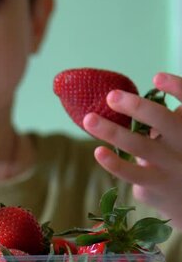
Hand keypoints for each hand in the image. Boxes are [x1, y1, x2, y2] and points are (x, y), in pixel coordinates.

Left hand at [82, 72, 181, 228]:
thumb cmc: (178, 159)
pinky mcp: (156, 185)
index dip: (177, 87)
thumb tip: (127, 100)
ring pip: (139, 146)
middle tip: (111, 96)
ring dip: (111, 131)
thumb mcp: (178, 138)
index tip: (156, 77)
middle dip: (136, 106)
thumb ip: (166, 120)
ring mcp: (171, 166)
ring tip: (89, 119)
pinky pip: (131, 173)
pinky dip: (114, 162)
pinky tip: (98, 151)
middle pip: (163, 121)